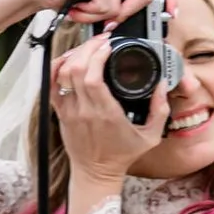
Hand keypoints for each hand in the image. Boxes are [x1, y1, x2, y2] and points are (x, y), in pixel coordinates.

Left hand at [50, 34, 166, 183]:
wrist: (96, 172)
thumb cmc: (122, 155)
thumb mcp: (151, 135)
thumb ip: (160, 109)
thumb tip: (163, 85)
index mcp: (106, 114)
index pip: (93, 77)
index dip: (98, 56)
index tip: (109, 46)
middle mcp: (84, 110)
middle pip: (75, 69)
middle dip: (87, 48)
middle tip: (101, 41)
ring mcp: (68, 111)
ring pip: (61, 73)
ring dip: (73, 55)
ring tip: (88, 48)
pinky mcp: (60, 112)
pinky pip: (50, 84)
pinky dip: (56, 68)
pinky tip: (68, 59)